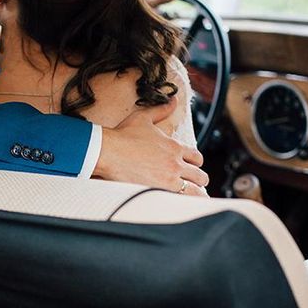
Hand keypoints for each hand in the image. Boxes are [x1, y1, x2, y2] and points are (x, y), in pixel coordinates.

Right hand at [94, 98, 208, 195]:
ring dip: (196, 194)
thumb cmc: (122, 136)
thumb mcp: (143, 118)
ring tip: (195, 199)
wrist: (108, 152)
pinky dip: (183, 204)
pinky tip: (182, 207)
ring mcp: (168, 179)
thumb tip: (173, 100)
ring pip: (194, 191)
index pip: (196, 158)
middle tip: (195, 184)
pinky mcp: (158, 191)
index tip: (192, 167)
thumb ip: (160, 110)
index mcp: (174, 147)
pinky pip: (179, 202)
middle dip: (199, 180)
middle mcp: (175, 164)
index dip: (196, 163)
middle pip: (200, 176)